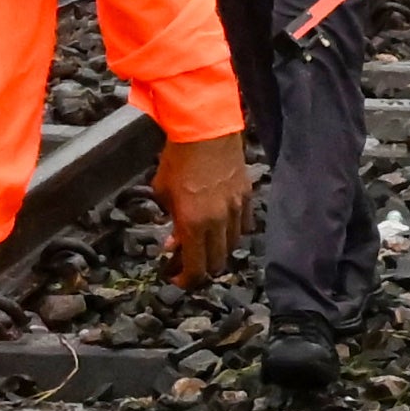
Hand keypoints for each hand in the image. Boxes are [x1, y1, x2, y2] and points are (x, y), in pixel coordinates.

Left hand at [153, 126, 255, 285]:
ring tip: (205, 244)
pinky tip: (222, 227)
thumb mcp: (162, 193)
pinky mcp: (247, 197)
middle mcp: (218, 222)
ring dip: (217, 251)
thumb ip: (170, 222)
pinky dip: (233, 232)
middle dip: (201, 268)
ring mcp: (236, 210)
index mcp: (194, 224)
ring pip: (232, 246)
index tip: (176, 279)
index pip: (196, 268)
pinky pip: (244, 226)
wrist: (205, 129)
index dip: (185, 280)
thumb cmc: (178, 159)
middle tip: (187, 262)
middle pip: (216, 262)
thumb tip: (174, 241)